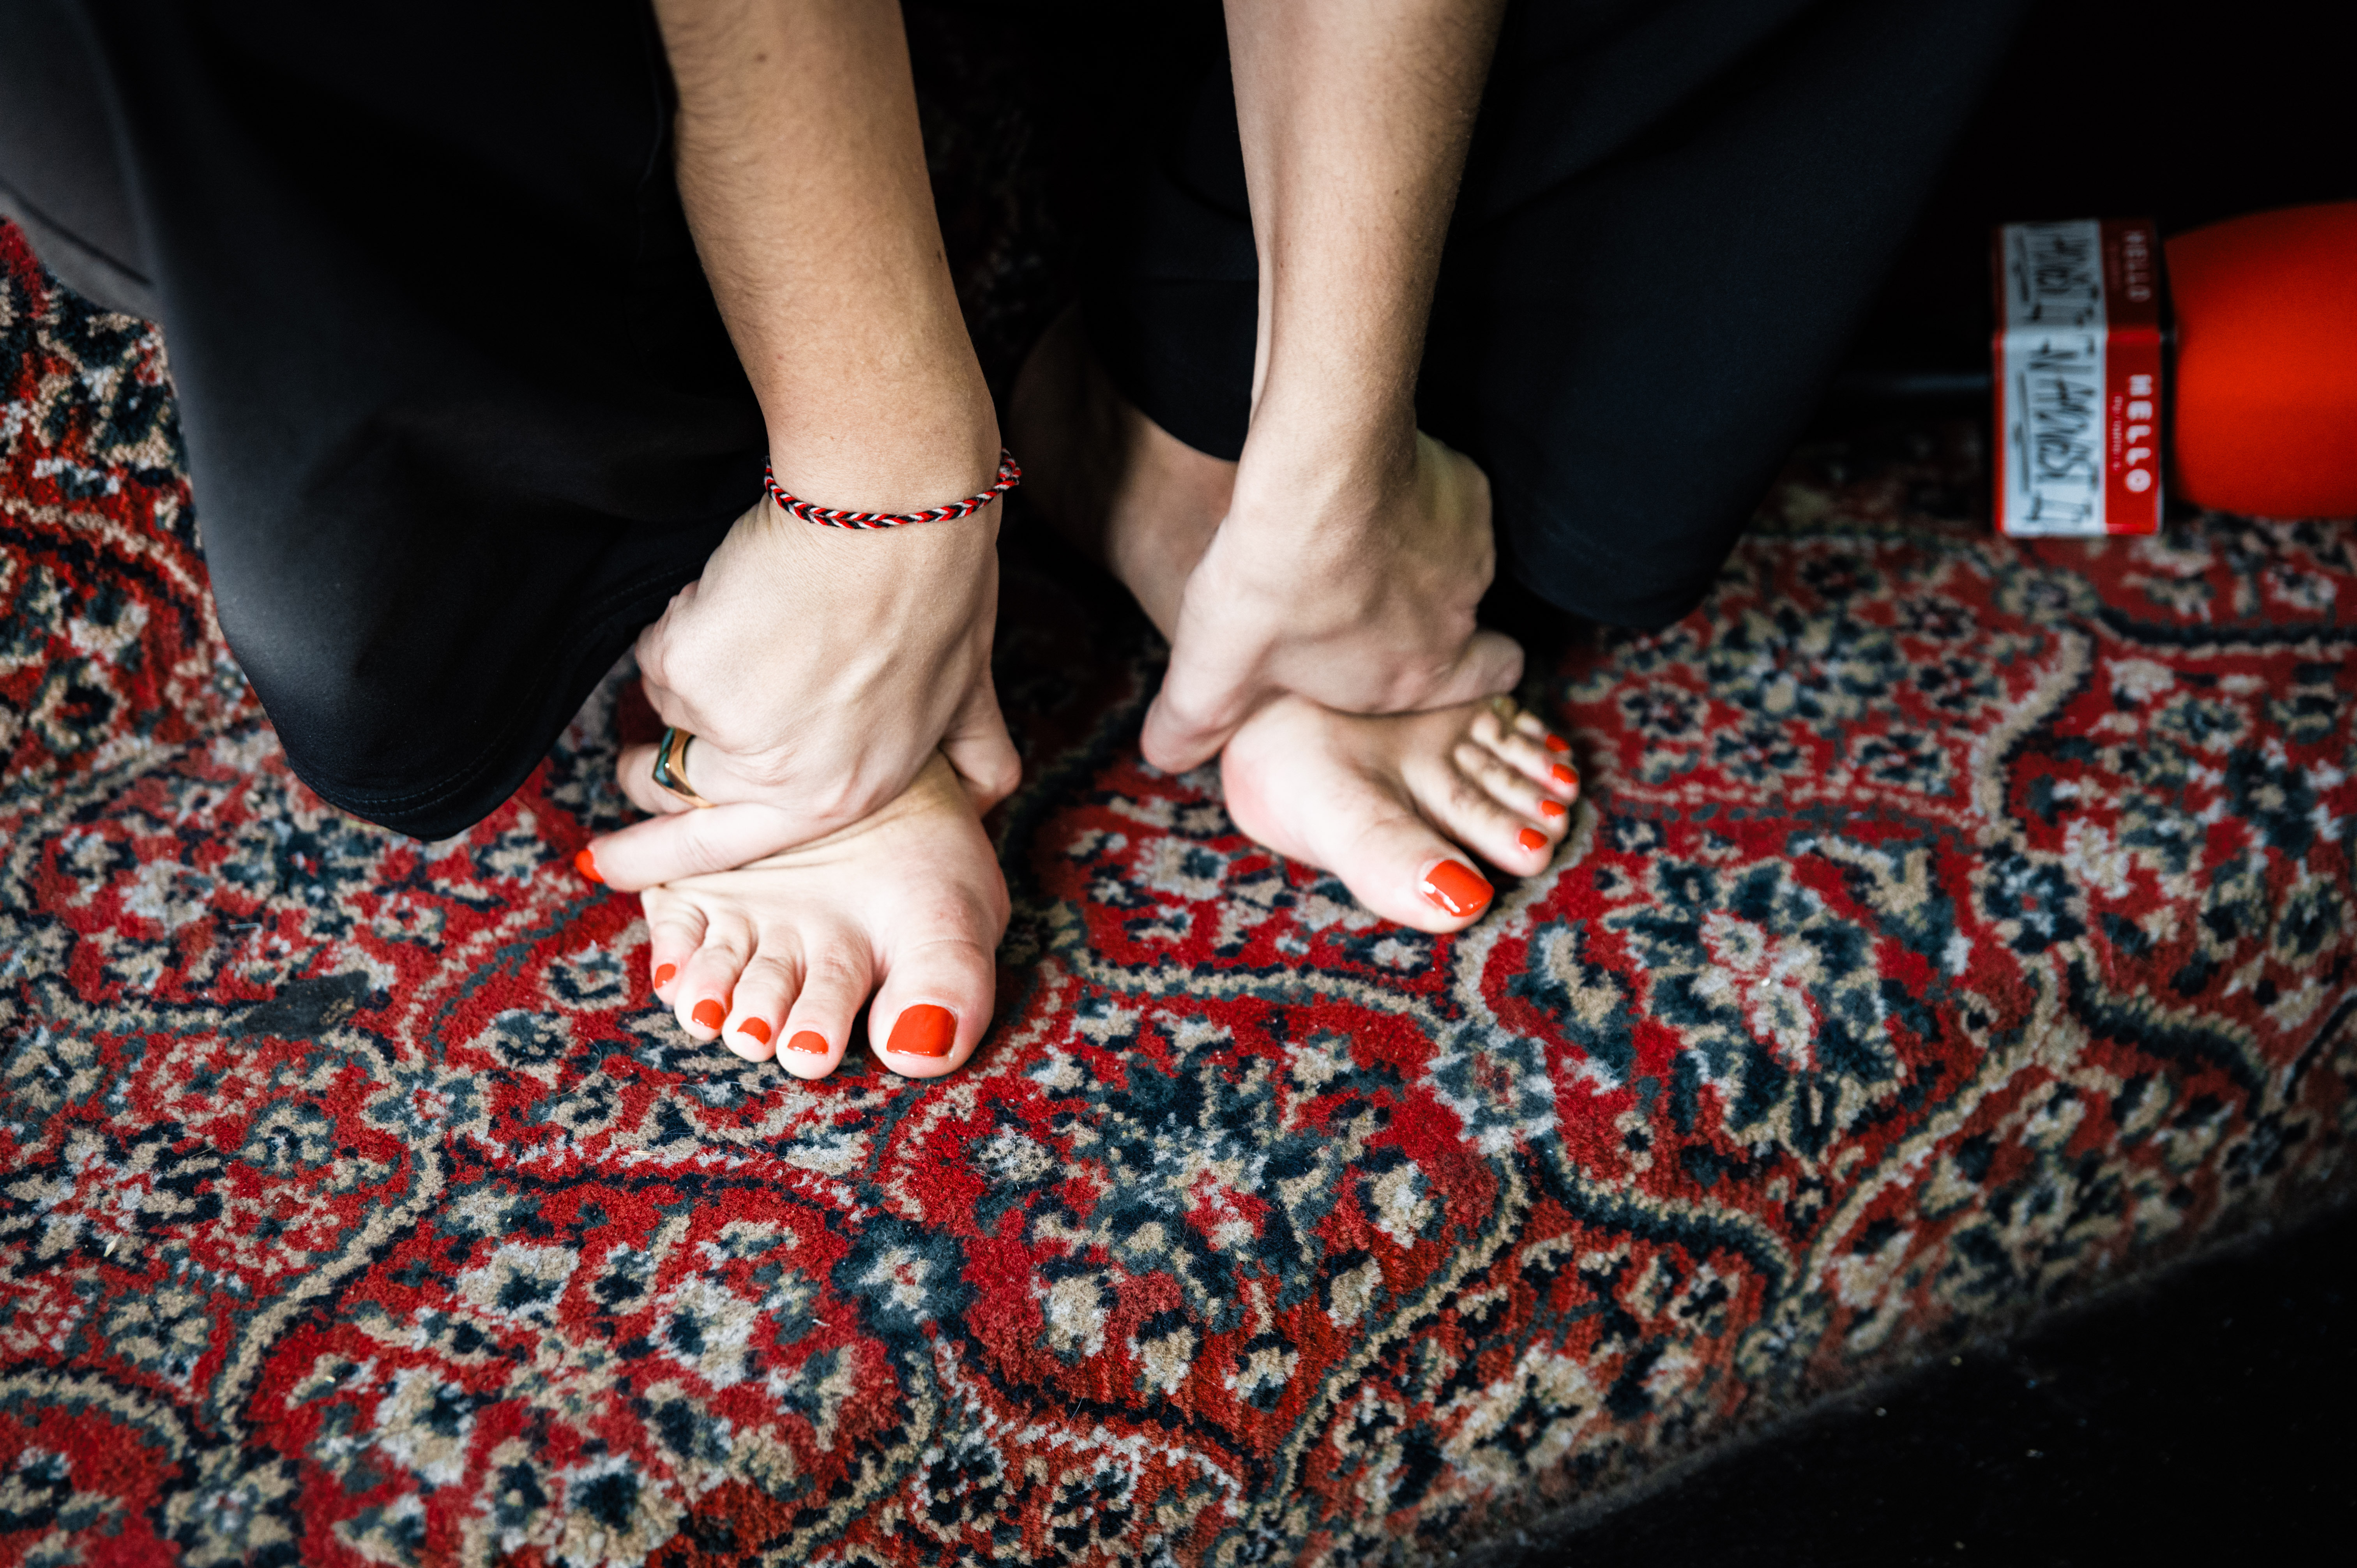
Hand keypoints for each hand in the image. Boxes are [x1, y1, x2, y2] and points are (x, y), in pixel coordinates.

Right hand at [580, 491, 1019, 890]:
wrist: (896, 511)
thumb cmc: (938, 592)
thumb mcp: (970, 696)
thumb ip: (973, 758)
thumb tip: (988, 804)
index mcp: (841, 795)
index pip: (734, 846)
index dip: (664, 857)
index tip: (612, 865)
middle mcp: (780, 778)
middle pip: (673, 793)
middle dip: (637, 789)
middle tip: (623, 779)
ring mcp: (729, 728)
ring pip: (670, 705)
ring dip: (696, 664)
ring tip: (759, 615)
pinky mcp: (687, 669)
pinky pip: (659, 650)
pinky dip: (687, 616)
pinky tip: (745, 587)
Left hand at [1139, 429, 1523, 773]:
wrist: (1314, 467)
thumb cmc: (1271, 577)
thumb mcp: (1211, 671)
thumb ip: (1192, 723)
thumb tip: (1165, 755)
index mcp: (1414, 675)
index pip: (1489, 683)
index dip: (1470, 675)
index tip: (1430, 660)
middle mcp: (1457, 619)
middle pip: (1455, 624)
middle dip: (1413, 614)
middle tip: (1351, 593)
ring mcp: (1469, 551)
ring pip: (1449, 564)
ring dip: (1408, 556)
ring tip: (1344, 539)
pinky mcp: (1464, 489)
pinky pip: (1445, 503)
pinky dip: (1409, 500)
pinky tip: (1362, 493)